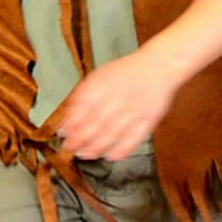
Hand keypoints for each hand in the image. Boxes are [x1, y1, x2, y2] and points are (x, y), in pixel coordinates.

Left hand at [57, 50, 180, 160]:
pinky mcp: (150, 119)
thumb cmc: (124, 74)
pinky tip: (111, 156)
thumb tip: (65, 126)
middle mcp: (118, 97)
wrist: (158, 66)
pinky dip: (122, 150)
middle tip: (71, 149)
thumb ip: (80, 100)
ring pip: (113, 133)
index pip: (82, 108)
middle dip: (80, 139)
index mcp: (102, 85)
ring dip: (96, 147)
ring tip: (86, 154)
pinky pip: (135, 138)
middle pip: (95, 123)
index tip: (63, 136)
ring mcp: (135, 109)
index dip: (71, 125)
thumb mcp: (98, 78)